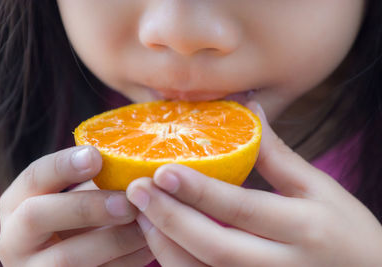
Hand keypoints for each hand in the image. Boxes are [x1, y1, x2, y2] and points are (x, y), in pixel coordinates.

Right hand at [0, 146, 153, 266]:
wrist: (77, 262)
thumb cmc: (82, 221)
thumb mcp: (81, 197)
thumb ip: (98, 180)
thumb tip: (135, 161)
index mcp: (18, 203)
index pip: (33, 177)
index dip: (63, 165)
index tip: (97, 156)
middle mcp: (14, 238)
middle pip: (37, 216)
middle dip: (86, 207)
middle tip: (127, 203)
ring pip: (66, 256)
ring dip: (115, 239)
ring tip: (147, 224)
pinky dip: (126, 260)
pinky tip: (150, 245)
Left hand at [126, 102, 381, 266]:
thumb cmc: (346, 231)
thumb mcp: (319, 189)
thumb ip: (277, 154)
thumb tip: (249, 108)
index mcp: (303, 227)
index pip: (241, 207)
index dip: (198, 190)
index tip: (161, 170)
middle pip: (214, 246)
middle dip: (170, 218)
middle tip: (136, 190)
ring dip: (165, 246)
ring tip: (141, 214)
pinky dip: (177, 266)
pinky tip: (161, 242)